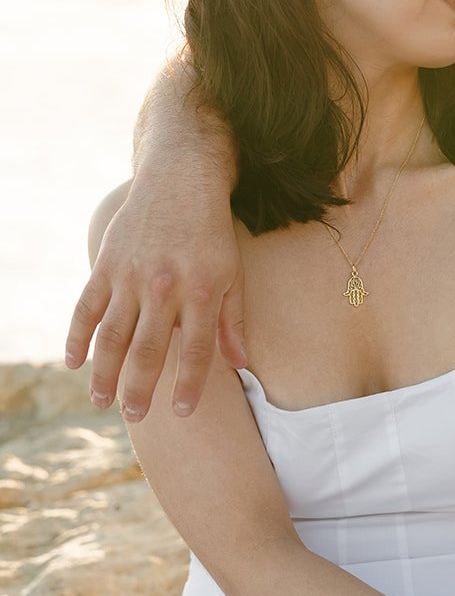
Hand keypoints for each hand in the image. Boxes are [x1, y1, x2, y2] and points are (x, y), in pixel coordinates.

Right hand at [66, 177, 245, 420]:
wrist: (180, 179)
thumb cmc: (212, 232)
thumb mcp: (232, 272)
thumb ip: (233, 320)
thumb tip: (240, 364)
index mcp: (201, 291)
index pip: (197, 351)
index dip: (190, 385)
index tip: (184, 413)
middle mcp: (164, 287)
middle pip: (149, 350)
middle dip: (140, 388)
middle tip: (136, 416)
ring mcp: (131, 276)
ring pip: (113, 334)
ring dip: (104, 372)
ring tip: (101, 401)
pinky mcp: (107, 264)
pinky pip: (87, 307)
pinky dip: (77, 336)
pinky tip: (73, 363)